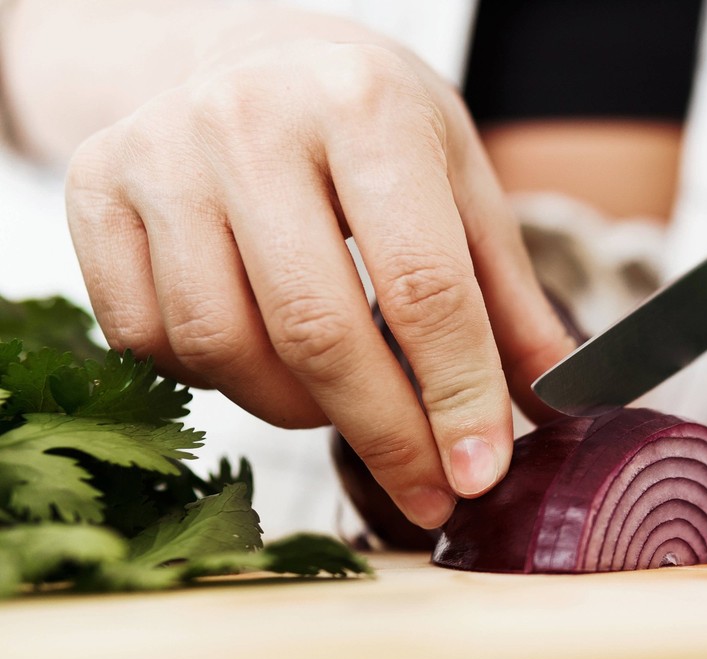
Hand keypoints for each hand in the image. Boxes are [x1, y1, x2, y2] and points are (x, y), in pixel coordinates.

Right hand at [65, 34, 574, 528]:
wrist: (249, 55)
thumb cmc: (371, 127)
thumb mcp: (460, 184)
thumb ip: (508, 300)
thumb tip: (552, 409)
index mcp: (366, 109)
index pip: (422, 284)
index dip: (457, 396)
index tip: (480, 474)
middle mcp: (250, 123)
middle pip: (318, 330)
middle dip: (386, 437)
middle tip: (429, 493)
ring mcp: (159, 157)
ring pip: (223, 347)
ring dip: (297, 410)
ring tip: (342, 399)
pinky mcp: (92, 193)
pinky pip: (149, 339)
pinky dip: (215, 379)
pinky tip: (260, 354)